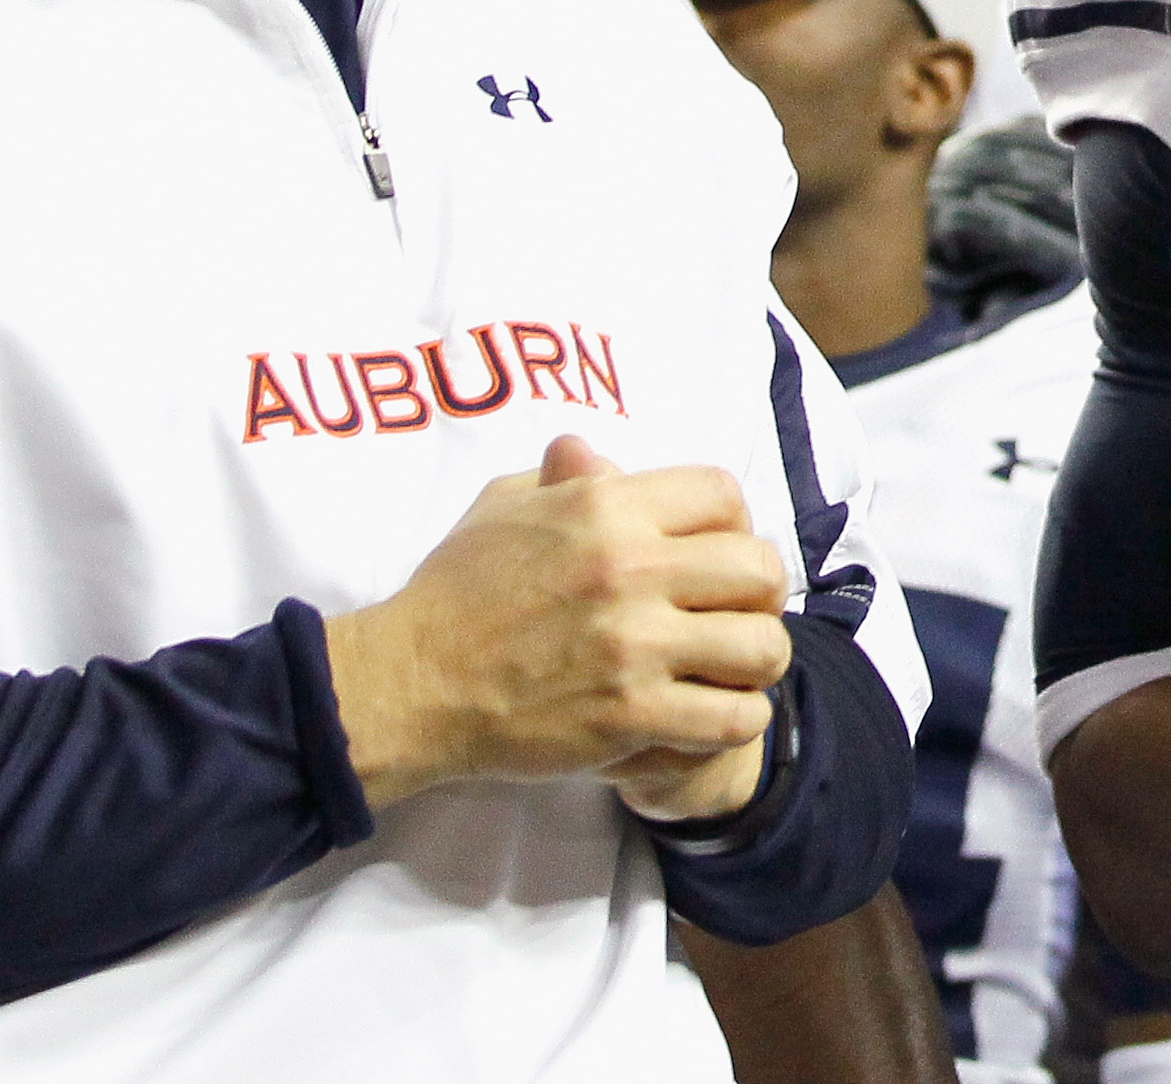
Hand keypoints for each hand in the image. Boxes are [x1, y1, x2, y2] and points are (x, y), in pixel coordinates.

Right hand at [328, 434, 793, 812]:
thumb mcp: (503, 508)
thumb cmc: (454, 592)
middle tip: (736, 613)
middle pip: (760, 569)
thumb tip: (589, 450)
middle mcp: (630, 569)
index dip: (733, 523)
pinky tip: (711, 713)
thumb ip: (563, 478)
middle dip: (759, 592)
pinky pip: (733, 718)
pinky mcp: (629, 716)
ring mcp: (634, 646)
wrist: (409, 684)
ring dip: (756, 660)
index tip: (715, 551)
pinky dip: (736, 718)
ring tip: (732, 668)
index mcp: (605, 508)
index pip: (725, 494)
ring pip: (761, 646)